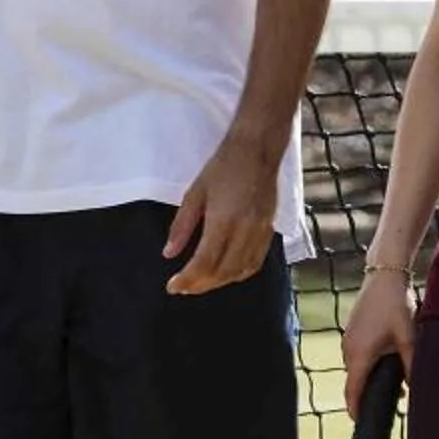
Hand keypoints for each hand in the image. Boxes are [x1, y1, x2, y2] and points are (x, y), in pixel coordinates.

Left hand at [165, 135, 278, 295]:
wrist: (256, 151)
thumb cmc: (222, 168)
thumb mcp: (194, 193)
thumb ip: (181, 226)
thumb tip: (168, 253)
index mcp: (223, 221)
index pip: (204, 262)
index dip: (187, 279)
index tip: (172, 287)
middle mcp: (244, 231)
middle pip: (222, 272)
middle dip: (200, 285)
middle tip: (183, 288)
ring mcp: (260, 232)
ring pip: (240, 271)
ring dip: (219, 283)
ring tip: (200, 283)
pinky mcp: (270, 231)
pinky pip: (255, 262)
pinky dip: (238, 274)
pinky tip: (225, 275)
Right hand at [341, 267, 413, 413]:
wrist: (384, 274)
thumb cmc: (396, 305)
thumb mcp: (408, 338)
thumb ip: (411, 365)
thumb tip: (415, 389)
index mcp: (360, 355)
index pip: (353, 391)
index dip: (356, 410)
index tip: (362, 424)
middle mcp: (348, 349)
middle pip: (354, 381)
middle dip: (366, 395)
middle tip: (384, 407)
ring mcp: (348, 338)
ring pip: (356, 368)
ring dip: (369, 378)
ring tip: (391, 385)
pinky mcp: (351, 330)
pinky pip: (356, 355)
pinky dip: (367, 364)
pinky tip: (386, 361)